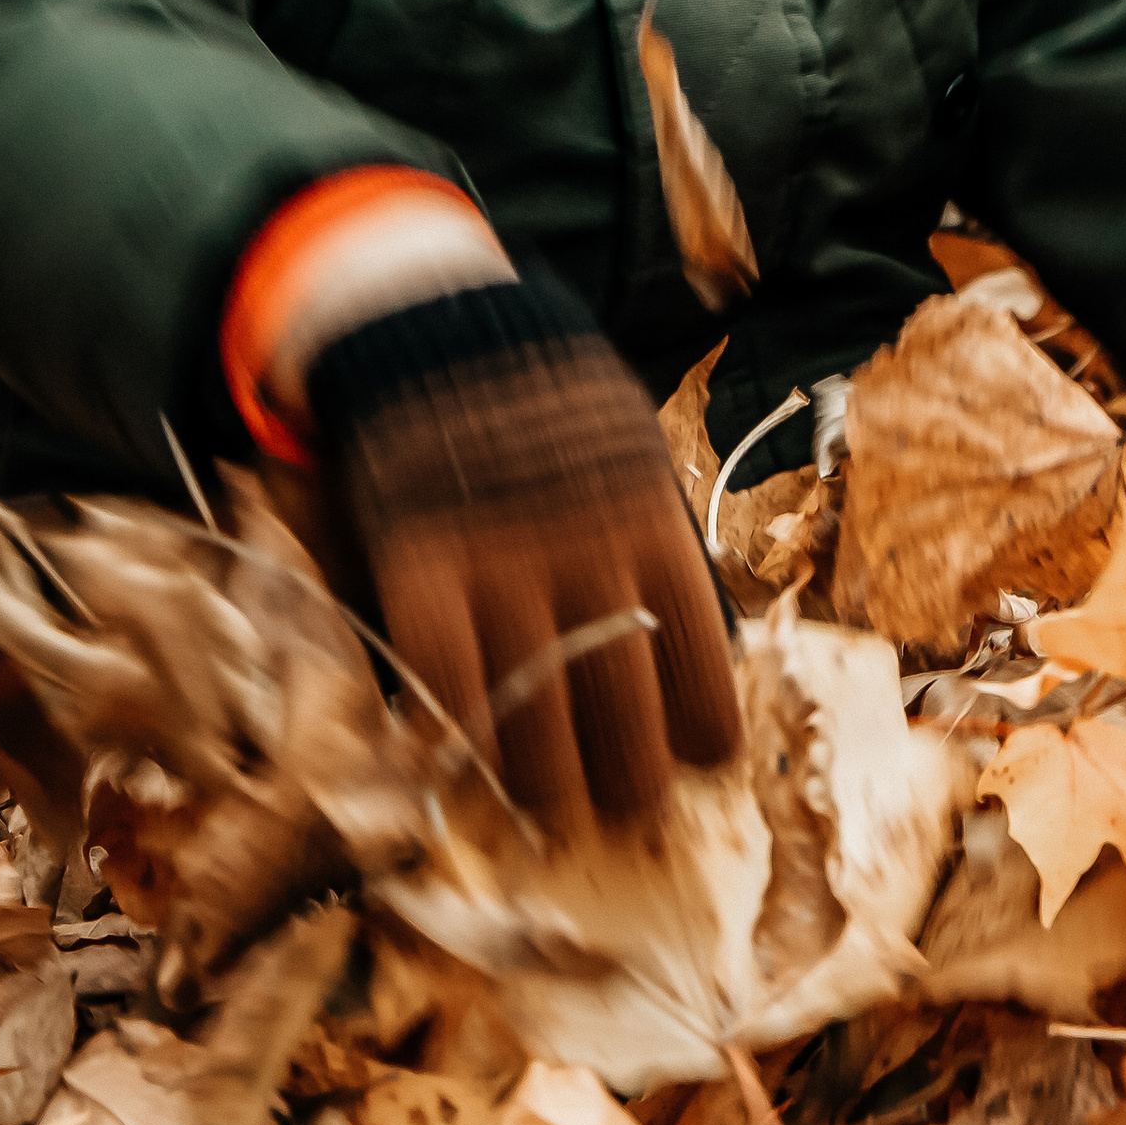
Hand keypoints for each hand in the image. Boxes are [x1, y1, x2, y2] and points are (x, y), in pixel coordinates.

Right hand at [307, 278, 741, 823]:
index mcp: (657, 532)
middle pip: (626, 729)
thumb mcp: (633, 454)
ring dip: (545, 787)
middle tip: (614, 800)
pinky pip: (444, 688)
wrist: (439, 322)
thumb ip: (656, 547)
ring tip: (546, 802)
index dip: (703, 741)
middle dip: (626, 786)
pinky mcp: (420, 566)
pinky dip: (454, 736)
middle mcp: (589, 561)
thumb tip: (698, 652)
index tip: (690, 758)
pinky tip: (464, 753)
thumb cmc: (548, 401)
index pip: (706, 683)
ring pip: (535, 732)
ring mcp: (501, 569)